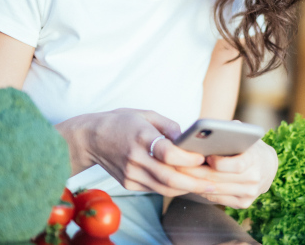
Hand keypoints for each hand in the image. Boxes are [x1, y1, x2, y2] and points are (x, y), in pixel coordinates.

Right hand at [55, 109, 211, 196]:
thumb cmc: (121, 122)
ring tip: (206, 186)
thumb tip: (189, 139)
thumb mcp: (146, 114)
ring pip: (164, 188)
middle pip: (169, 177)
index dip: (187, 159)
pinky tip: (186, 184)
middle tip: (214, 182)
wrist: (90, 138)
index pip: (167, 153)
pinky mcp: (128, 183)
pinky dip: (173, 188)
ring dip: (187, 189)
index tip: (202, 158)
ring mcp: (130, 174)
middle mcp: (135, 158)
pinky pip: (155, 189)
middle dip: (195, 182)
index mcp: (140, 136)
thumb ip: (169, 126)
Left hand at [173, 140, 277, 208]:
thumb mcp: (243, 135)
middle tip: (178, 165)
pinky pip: (217, 198)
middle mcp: (254, 179)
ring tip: (179, 174)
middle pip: (219, 178)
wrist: (267, 166)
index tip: (204, 157)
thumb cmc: (249, 146)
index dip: (219, 163)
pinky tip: (191, 183)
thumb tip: (206, 129)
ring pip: (215, 190)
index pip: (237, 165)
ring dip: (195, 183)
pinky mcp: (243, 204)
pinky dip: (203, 191)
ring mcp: (249, 194)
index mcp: (256, 159)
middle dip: (196, 172)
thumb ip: (229, 131)